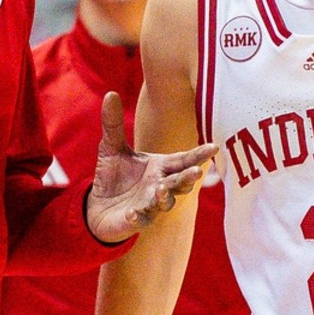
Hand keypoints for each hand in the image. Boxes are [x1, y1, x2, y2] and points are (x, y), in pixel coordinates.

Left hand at [85, 92, 216, 242]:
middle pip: (179, 182)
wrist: (98, 207)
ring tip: (158, 190)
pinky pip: (139, 220)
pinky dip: (138, 218)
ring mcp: (149, 205)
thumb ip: (114, 123)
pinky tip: (133, 214)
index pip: (183, 160)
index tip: (214, 147)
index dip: (198, 155)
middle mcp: (159, 186)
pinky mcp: (134, 221)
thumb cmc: (114, 176)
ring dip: (163, 197)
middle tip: (196, 172)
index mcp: (160, 167)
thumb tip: (110, 93)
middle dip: (188, 178)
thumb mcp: (111, 147)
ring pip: (164, 203)